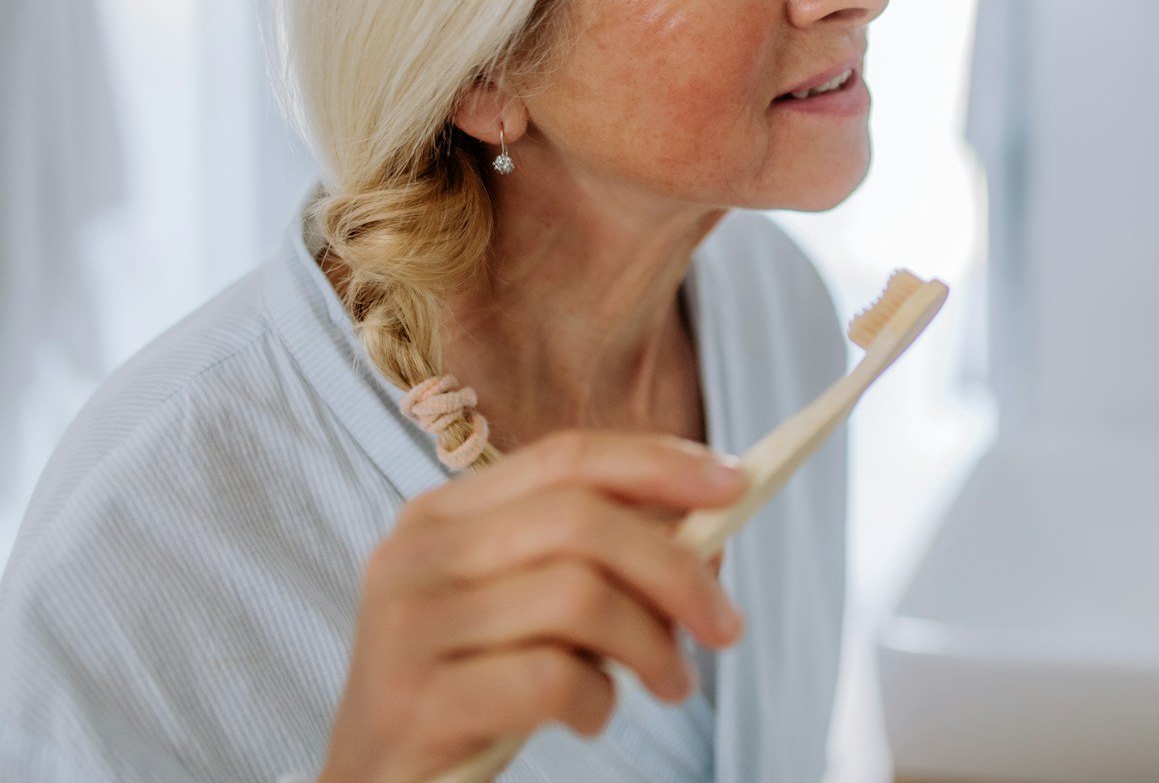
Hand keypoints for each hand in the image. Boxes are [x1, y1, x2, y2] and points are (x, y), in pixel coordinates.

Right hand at [313, 429, 748, 782]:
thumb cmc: (470, 692)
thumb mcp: (533, 612)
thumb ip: (603, 565)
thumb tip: (712, 539)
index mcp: (443, 516)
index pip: (566, 456)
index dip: (658, 463)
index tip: (736, 483)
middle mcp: (415, 556)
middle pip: (581, 519)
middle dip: (676, 568)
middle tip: (725, 626)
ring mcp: (408, 628)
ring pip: (577, 594)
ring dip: (650, 643)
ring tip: (669, 683)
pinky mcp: (417, 703)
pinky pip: (549, 677)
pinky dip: (596, 699)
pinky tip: (589, 717)